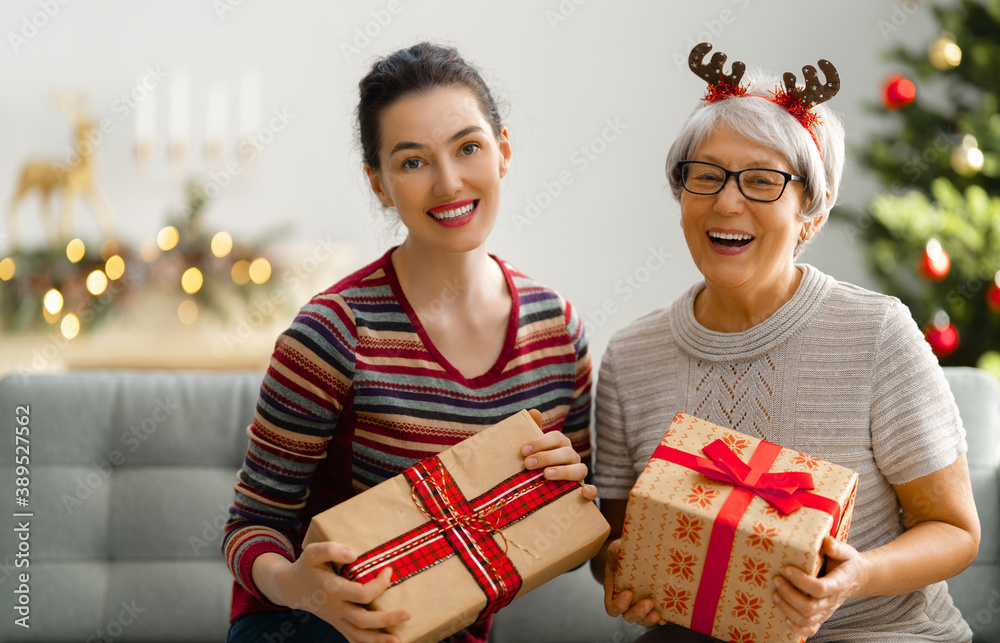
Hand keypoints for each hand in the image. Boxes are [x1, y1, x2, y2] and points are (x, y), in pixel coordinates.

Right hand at [254, 542, 409, 642]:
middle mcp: (337, 608)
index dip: (379, 584)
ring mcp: (337, 619)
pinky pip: (353, 639)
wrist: (292, 588)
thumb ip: (331, 549)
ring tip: (398, 641)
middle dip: (386, 619)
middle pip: (363, 620)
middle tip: (407, 614)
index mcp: (333, 590)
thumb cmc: (307, 567)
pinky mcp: (338, 624)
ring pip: (358, 635)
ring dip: (379, 640)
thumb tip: (354, 554)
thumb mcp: (313, 552)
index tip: (389, 570)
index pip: (361, 593)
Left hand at [520, 409, 596, 499]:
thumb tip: (533, 411)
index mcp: (561, 444)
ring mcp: (579, 473)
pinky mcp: (583, 490)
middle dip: (546, 457)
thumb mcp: (533, 448)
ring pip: (580, 469)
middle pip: (565, 453)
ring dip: (564, 471)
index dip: (540, 442)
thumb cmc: (537, 462)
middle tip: (528, 464)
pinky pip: (592, 490)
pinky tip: (583, 492)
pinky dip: (590, 491)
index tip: (523, 450)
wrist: (542, 486)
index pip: (555, 438)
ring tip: (546, 475)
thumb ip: (533, 429)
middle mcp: (572, 456)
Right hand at [602, 539, 665, 625]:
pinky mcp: (652, 603)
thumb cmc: (621, 553)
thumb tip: (620, 550)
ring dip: (649, 619)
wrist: (633, 552)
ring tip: (658, 614)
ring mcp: (639, 604)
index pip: (612, 607)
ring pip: (642, 619)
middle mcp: (626, 601)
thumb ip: (615, 551)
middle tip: (648, 603)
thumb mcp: (615, 549)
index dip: (619, 605)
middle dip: (638, 612)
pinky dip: (661, 618)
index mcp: (614, 590)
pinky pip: (655, 616)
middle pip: (628, 616)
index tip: (629, 593)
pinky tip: (666, 616)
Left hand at [772, 536, 870, 636]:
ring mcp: (826, 611)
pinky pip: (810, 629)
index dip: (801, 581)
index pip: (820, 588)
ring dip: (787, 609)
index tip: (787, 569)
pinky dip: (797, 628)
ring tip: (775, 594)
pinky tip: (785, 616)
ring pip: (807, 620)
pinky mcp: (821, 616)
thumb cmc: (848, 563)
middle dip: (789, 595)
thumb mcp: (846, 551)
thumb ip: (837, 547)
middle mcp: (832, 601)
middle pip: (809, 607)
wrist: (857, 578)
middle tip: (776, 580)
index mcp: (838, 584)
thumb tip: (826, 541)